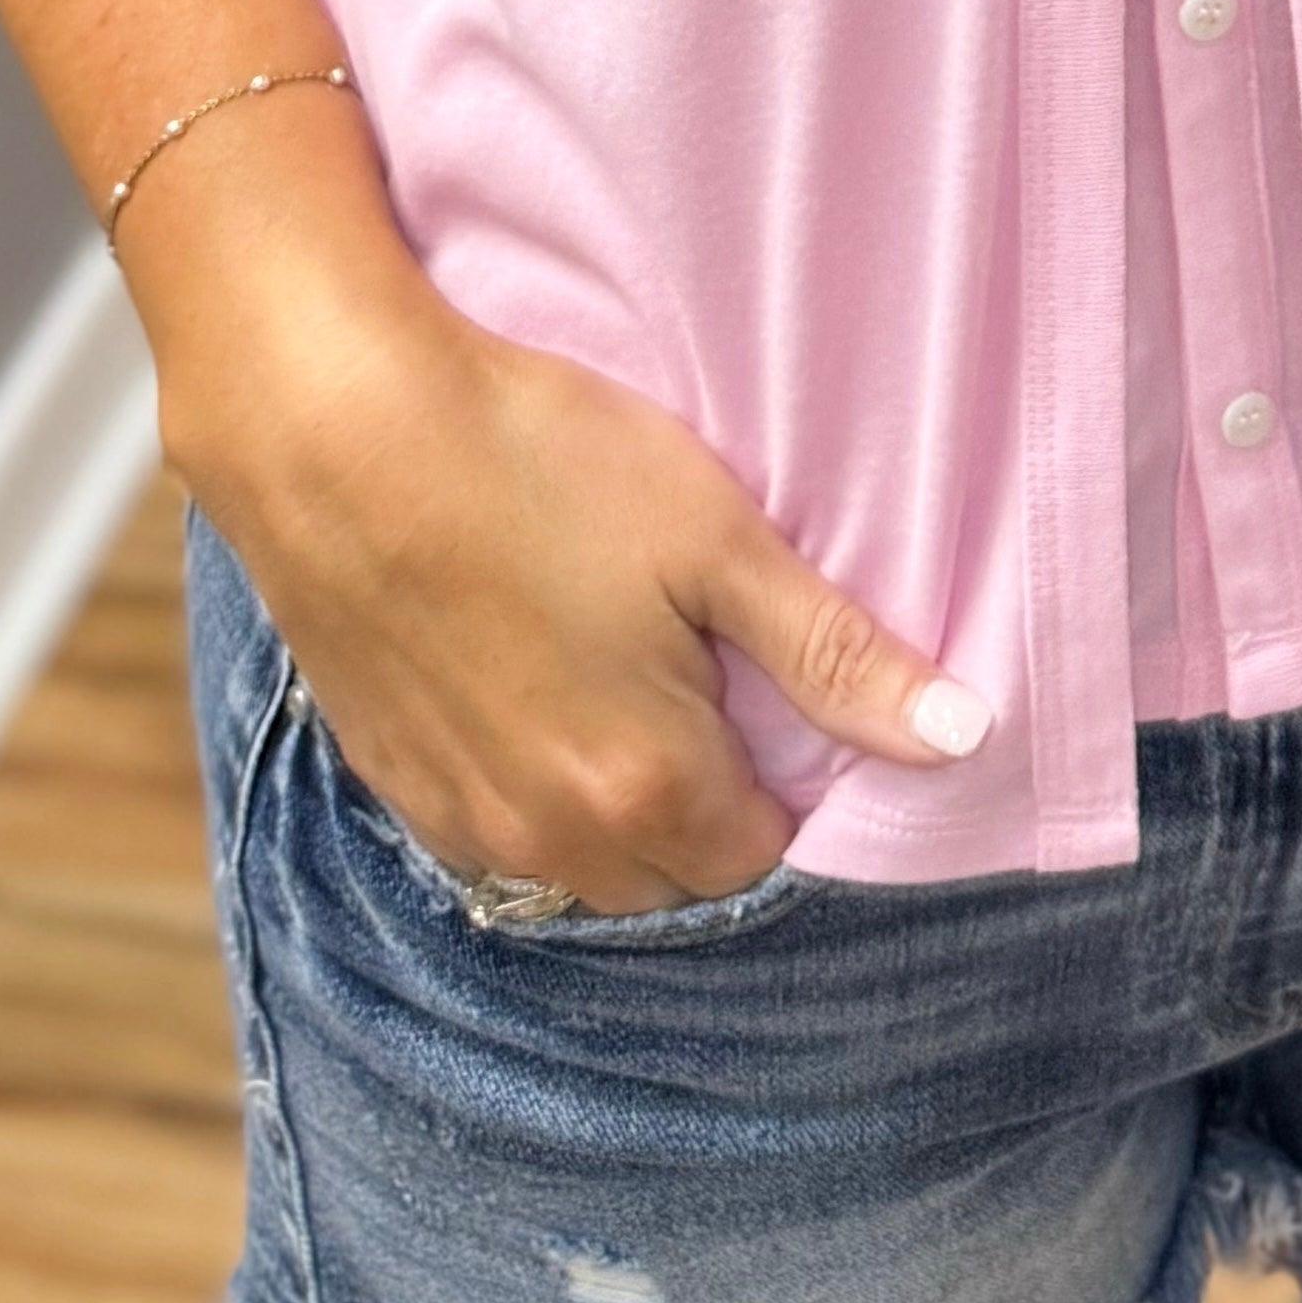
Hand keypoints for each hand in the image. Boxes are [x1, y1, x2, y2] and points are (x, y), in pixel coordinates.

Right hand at [151, 182, 984, 916]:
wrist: (336, 433)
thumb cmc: (538, 463)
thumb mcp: (717, 540)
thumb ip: (837, 655)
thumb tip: (965, 738)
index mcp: (649, 791)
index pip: (764, 849)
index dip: (788, 770)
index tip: (771, 680)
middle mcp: (552, 841)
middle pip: (675, 869)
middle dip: (708, 798)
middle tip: (702, 665)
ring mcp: (461, 821)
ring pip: (582, 861)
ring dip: (617, 800)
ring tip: (618, 666)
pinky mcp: (394, 779)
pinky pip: (496, 830)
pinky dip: (532, 782)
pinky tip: (529, 675)